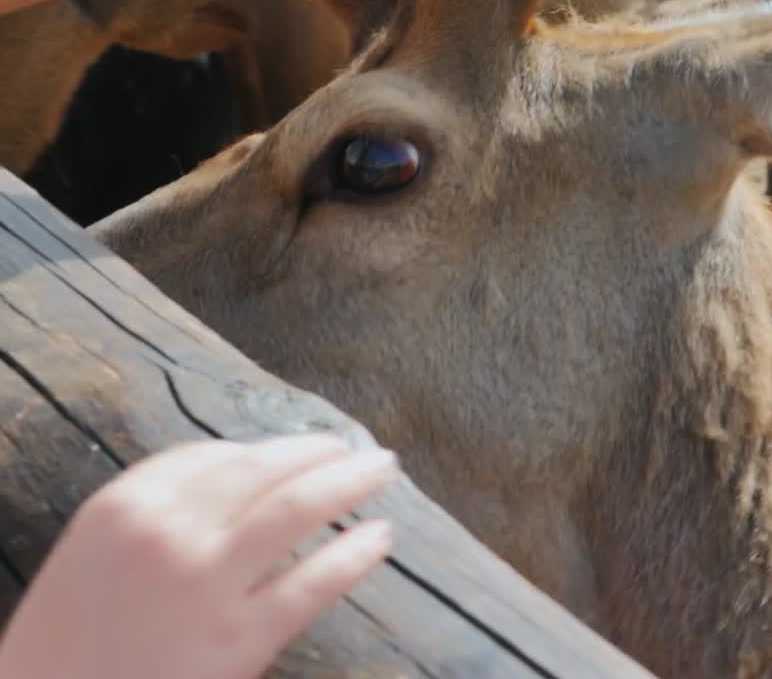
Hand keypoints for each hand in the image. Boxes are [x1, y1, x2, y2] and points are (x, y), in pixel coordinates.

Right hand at [0, 434, 398, 678]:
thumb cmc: (63, 650)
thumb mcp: (91, 558)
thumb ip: (156, 513)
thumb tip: (238, 478)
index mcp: (126, 504)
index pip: (216, 456)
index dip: (268, 452)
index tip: (299, 451)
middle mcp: (170, 531)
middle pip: (265, 470)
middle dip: (319, 452)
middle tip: (359, 447)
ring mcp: (208, 583)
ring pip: (298, 509)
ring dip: (350, 481)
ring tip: (383, 469)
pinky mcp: (239, 640)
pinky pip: (312, 583)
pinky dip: (353, 554)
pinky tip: (379, 538)